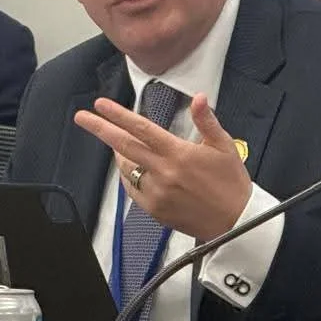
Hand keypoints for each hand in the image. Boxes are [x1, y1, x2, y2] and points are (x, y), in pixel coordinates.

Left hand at [75, 93, 251, 239]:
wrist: (238, 222)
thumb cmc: (231, 183)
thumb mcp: (224, 146)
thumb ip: (207, 120)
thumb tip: (198, 97)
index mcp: (178, 153)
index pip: (141, 128)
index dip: (118, 115)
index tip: (100, 105)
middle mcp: (163, 171)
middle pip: (123, 146)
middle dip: (100, 129)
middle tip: (82, 117)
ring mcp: (156, 192)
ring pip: (126, 168)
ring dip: (118, 153)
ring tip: (116, 142)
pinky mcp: (154, 209)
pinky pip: (132, 189)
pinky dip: (128, 176)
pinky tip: (130, 168)